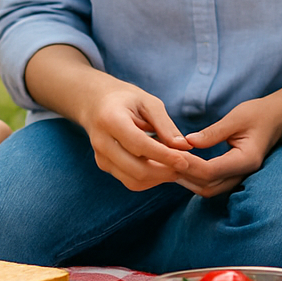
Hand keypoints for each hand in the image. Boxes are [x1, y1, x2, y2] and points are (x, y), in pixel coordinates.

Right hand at [77, 81, 196, 191]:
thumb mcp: (148, 102)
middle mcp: (102, 142)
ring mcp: (101, 157)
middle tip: (186, 166)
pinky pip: (130, 181)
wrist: (95, 103)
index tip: (184, 160)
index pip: (139, 144)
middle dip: (164, 172)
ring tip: (176, 167)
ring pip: (134, 180)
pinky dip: (150, 179)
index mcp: (111, 119)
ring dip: (159, 178)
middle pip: (136, 169)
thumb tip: (184, 147)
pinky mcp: (105, 166)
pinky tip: (163, 168)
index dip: (163, 155)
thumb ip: (165, 124)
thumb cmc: (125, 99)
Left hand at [178, 100, 281, 197]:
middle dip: (185, 177)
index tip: (170, 155)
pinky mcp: (234, 174)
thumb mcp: (236, 118)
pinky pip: (213, 183)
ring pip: (210, 189)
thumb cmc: (258, 114)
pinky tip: (182, 167)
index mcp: (246, 160)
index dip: (189, 165)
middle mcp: (244, 173)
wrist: (277, 118)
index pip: (211, 171)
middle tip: (163, 163)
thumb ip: (213, 133)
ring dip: (189, 181)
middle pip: (208, 186)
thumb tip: (187, 142)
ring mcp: (240, 177)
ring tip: (169, 166)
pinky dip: (196, 178)